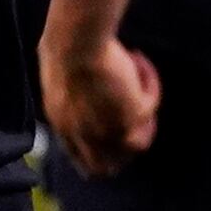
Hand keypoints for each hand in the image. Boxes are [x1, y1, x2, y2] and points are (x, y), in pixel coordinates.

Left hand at [42, 29, 160, 177]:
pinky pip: (152, 104)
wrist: (75, 42)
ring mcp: (110, 128)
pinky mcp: (134, 114)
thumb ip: (71, 97)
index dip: (98, 150)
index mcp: (63, 127)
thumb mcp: (58, 78)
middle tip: (131, 120)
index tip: (109, 130)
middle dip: (121, 150)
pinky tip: (139, 60)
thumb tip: (85, 88)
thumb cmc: (62, 46)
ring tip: (142, 92)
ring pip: (139, 143)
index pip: (80, 159)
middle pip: (105, 168)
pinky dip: (149, 82)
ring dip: (145, 121)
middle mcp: (86, 136)